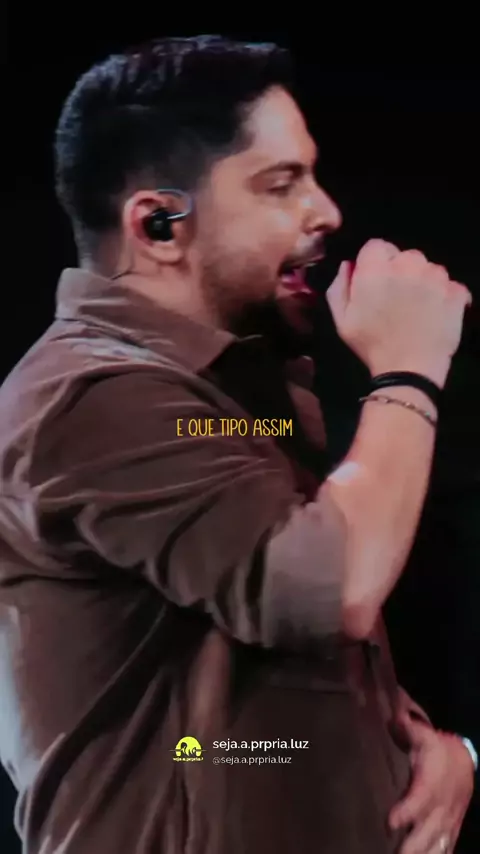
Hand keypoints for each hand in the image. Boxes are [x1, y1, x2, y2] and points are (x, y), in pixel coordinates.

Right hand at [326, 239, 471, 385]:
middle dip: (400, 271)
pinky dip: (445, 296)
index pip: (376, 245)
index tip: (375, 283)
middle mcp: (408, 264)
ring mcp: (436, 277)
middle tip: (396, 299)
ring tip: (416, 309)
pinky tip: (435, 313)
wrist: (409, 370)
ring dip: (423, 282)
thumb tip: (348, 265)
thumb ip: (339, 287)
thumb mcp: (342, 320)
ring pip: (429, 269)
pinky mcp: (456, 292)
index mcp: (376, 268)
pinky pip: (451, 285)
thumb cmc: (371, 345)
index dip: (374, 263)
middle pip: (404, 256)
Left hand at [389, 715, 473, 852]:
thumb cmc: (437, 748)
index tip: (391, 822)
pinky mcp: (452, 826)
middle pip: (428, 828)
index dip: (406, 811)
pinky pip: (446, 846)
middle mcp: (441, 803)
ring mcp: (448, 818)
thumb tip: (394, 717)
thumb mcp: (424, 735)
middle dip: (412, 845)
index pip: (420, 798)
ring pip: (437, 842)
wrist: (465, 759)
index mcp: (431, 780)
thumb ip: (407, 728)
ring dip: (423, 853)